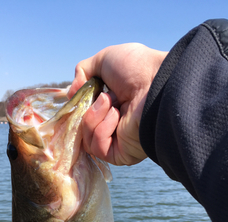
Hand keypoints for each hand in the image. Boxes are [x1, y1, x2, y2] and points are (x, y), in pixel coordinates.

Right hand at [68, 43, 167, 165]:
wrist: (157, 82)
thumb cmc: (137, 68)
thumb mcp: (103, 60)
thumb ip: (82, 72)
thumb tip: (71, 94)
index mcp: (109, 106)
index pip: (82, 116)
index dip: (77, 107)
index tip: (79, 95)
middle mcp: (112, 125)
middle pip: (80, 130)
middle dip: (85, 111)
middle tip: (100, 96)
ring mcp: (116, 141)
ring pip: (86, 140)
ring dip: (93, 116)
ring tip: (111, 101)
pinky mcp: (120, 155)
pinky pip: (98, 148)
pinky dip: (102, 129)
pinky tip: (116, 115)